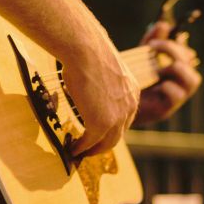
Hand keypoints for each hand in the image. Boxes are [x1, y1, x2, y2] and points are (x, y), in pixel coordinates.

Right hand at [63, 28, 139, 157]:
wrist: (86, 51)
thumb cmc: (88, 53)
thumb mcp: (102, 72)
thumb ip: (101, 85)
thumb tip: (86, 85)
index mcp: (132, 93)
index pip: (124, 119)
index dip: (110, 130)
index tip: (97, 135)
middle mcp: (129, 107)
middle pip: (117, 136)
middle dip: (102, 146)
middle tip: (87, 150)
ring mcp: (117, 117)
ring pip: (107, 143)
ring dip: (92, 151)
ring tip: (79, 153)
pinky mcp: (101, 123)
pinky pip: (90, 142)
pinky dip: (80, 148)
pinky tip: (71, 149)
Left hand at [133, 21, 201, 125]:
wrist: (112, 108)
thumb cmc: (128, 82)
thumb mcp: (138, 58)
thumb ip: (150, 42)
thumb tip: (162, 24)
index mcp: (174, 67)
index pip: (185, 51)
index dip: (176, 43)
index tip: (154, 40)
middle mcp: (179, 81)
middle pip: (189, 61)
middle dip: (172, 49)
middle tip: (153, 45)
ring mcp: (176, 96)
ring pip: (193, 79)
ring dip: (174, 69)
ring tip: (156, 69)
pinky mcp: (167, 108)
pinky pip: (177, 94)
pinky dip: (166, 88)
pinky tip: (154, 88)